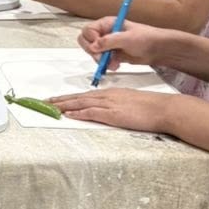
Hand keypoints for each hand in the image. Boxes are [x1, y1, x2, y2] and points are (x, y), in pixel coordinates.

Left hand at [54, 89, 176, 134]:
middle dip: (61, 100)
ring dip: (64, 105)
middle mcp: (107, 96)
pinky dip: (78, 112)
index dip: (70, 97)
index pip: (85, 95)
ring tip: (50, 107)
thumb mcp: (130, 103)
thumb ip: (117, 105)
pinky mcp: (113, 113)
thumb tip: (107, 111)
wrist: (163, 108)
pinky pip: (92, 112)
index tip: (57, 100)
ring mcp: (109, 104)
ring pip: (81, 103)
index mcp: (111, 93)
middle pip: (79, 97)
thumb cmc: (151, 107)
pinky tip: (69, 114)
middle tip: (45, 102)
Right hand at [77, 16, 163, 71]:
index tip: (97, 47)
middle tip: (102, 58)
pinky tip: (115, 66)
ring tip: (113, 64)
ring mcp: (108, 45)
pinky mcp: (112, 55)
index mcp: (107, 24)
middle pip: (87, 42)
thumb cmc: (146, 38)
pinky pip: (101, 61)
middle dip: (93, 52)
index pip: (88, 30)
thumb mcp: (127, 38)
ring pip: (93, 53)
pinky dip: (105, 65)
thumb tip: (93, 46)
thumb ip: (108, 41)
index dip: (90, 39)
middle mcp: (105, 33)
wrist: (158, 50)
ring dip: (100, 60)